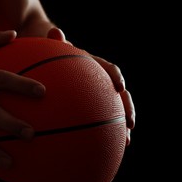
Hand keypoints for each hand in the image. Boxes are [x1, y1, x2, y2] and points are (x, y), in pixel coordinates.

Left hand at [47, 27, 135, 145]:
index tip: (120, 86)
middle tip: (130, 123)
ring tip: (126, 143)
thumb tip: (55, 31)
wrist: (51, 58)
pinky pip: (98, 120)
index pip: (108, 68)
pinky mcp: (90, 106)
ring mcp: (96, 94)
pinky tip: (103, 151)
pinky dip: (103, 133)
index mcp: (92, 66)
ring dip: (121, 125)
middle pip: (119, 95)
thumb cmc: (51, 53)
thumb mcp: (53, 49)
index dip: (116, 76)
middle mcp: (98, 81)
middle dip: (127, 108)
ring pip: (114, 110)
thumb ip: (56, 44)